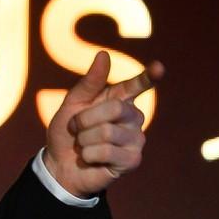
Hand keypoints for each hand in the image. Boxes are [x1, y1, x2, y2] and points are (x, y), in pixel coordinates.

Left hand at [44, 52, 163, 197]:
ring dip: (85, 140)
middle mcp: (133, 117)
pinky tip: (91, 159)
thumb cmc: (68, 132)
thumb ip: (90, 82)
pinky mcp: (133, 160)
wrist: (59, 164)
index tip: (159, 68)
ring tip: (84, 146)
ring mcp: (136, 139)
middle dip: (86, 120)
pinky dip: (89, 155)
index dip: (148, 77)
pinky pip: (107, 151)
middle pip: (115, 108)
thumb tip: (104, 54)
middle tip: (77, 130)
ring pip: (108, 132)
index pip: (137, 85)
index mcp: (120, 99)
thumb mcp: (73, 104)